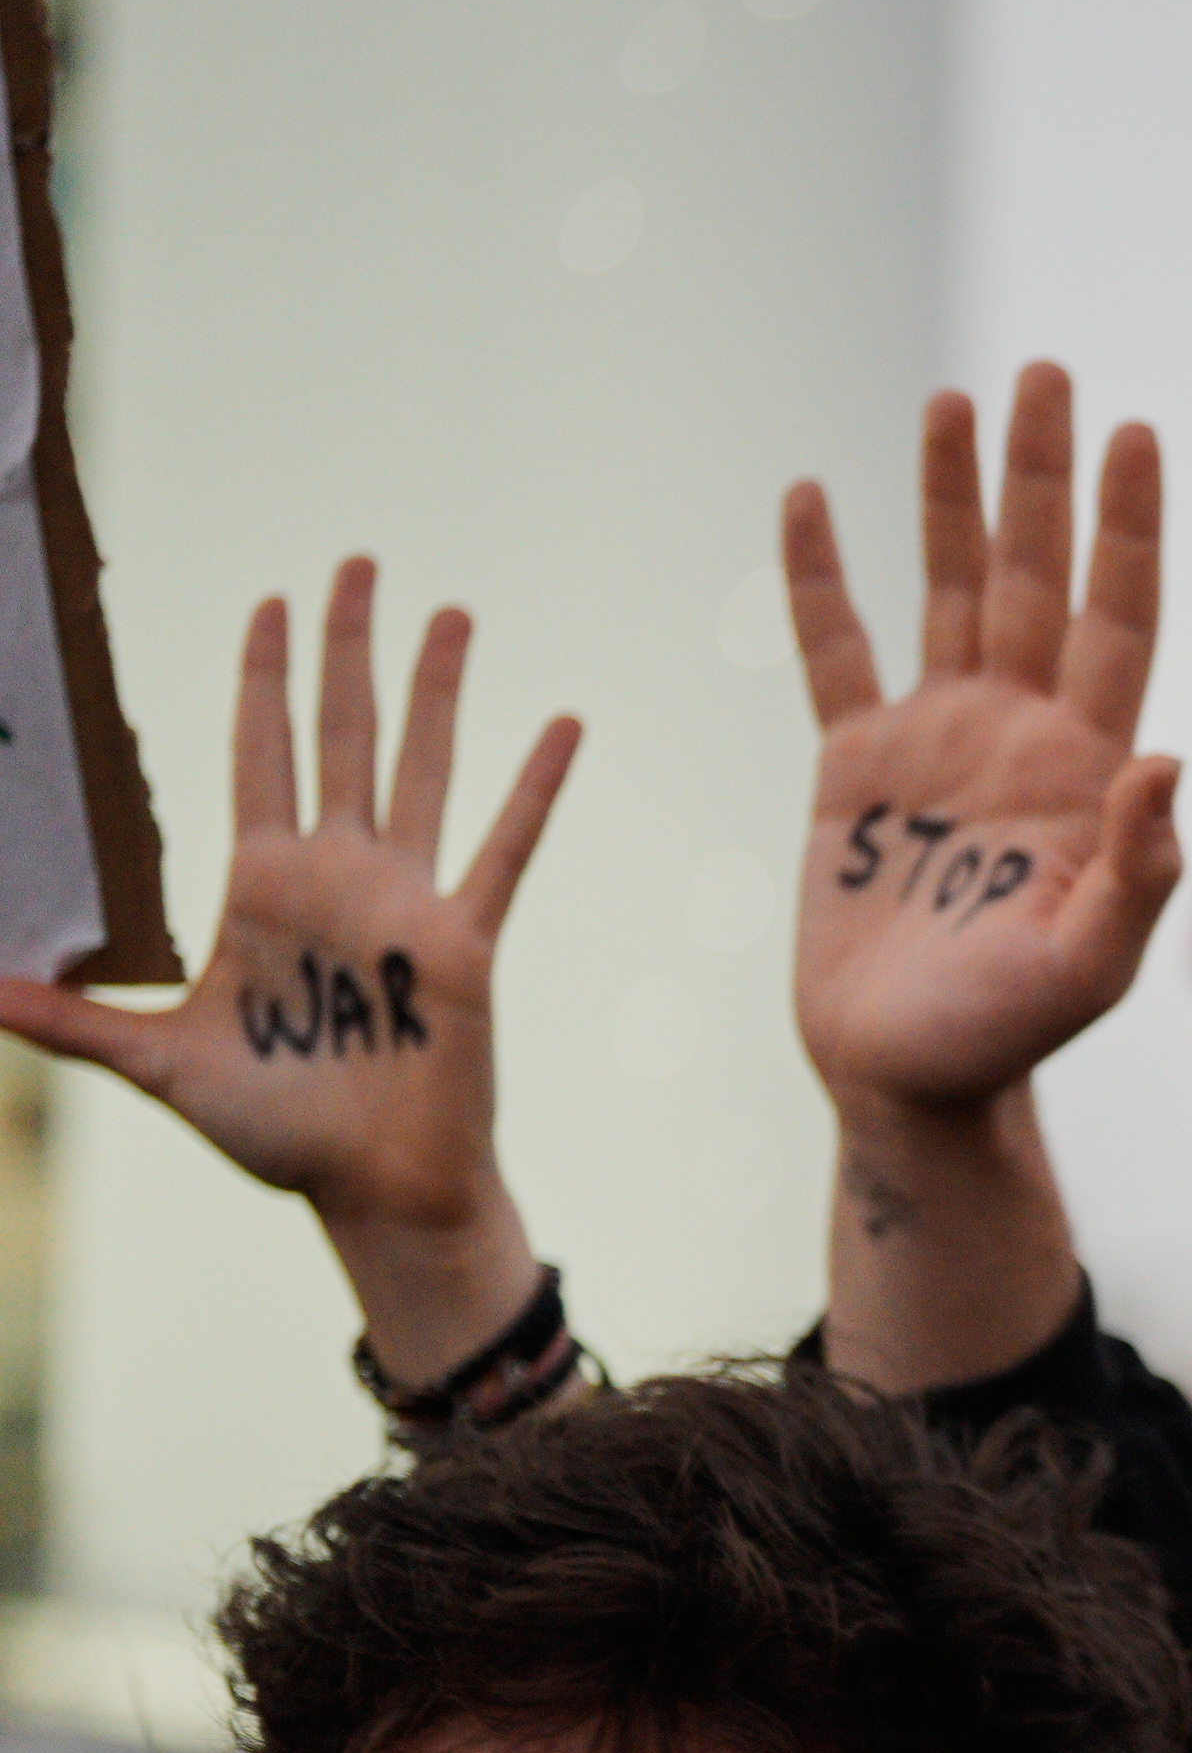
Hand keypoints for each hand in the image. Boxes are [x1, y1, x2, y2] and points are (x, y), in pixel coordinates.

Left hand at [0, 566, 573, 1379]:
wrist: (373, 1188)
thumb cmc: (274, 1133)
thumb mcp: (156, 1061)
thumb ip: (69, 1018)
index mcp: (263, 886)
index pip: (257, 752)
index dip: (261, 675)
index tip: (271, 602)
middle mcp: (337, 876)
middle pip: (340, 732)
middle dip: (344, 647)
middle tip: (354, 564)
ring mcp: (405, 902)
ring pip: (423, 768)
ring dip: (436, 688)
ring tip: (450, 613)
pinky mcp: (463, 942)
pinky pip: (504, 850)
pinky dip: (532, 788)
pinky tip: (560, 727)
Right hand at [784, 364, 1182, 1117]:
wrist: (907, 1077)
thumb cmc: (1008, 1034)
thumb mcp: (1088, 963)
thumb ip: (1135, 869)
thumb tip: (1164, 759)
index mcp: (1086, 769)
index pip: (1119, 619)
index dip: (1129, 528)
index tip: (1137, 433)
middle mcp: (1019, 733)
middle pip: (1039, 577)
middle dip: (1043, 477)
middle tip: (1048, 372)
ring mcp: (937, 740)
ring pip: (949, 589)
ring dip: (952, 498)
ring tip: (952, 400)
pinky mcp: (853, 764)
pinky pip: (835, 648)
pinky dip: (821, 574)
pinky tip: (814, 496)